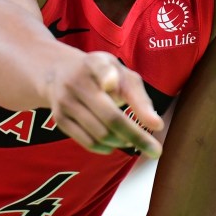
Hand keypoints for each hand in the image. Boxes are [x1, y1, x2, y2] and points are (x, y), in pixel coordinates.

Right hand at [46, 52, 163, 157]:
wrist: (59, 72)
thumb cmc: (102, 75)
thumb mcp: (121, 74)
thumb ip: (139, 97)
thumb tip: (157, 126)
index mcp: (96, 64)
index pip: (102, 69)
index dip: (107, 77)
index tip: (112, 84)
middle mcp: (78, 82)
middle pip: (110, 116)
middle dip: (136, 136)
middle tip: (156, 152)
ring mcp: (66, 102)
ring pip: (101, 134)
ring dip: (123, 142)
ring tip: (132, 140)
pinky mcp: (60, 119)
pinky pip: (88, 142)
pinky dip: (107, 148)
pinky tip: (116, 142)